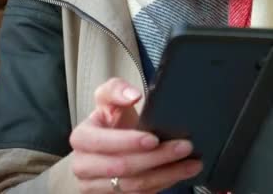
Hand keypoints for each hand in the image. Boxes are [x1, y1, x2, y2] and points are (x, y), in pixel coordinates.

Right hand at [70, 78, 202, 192]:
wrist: (106, 148)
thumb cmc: (111, 122)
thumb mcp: (109, 100)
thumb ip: (117, 89)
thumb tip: (132, 94)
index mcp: (82, 138)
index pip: (104, 143)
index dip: (129, 142)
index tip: (154, 138)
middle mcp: (83, 166)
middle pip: (122, 167)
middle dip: (157, 158)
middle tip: (184, 147)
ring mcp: (95, 187)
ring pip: (134, 186)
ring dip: (166, 175)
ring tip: (191, 164)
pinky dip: (163, 184)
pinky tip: (180, 173)